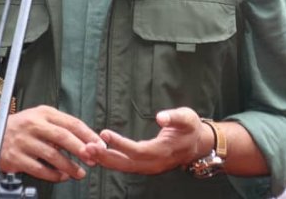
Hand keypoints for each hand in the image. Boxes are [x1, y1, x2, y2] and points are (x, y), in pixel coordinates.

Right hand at [0, 105, 102, 182]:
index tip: (99, 144)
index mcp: (43, 113)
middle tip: (93, 159)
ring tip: (79, 173)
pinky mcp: (16, 158)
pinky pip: (39, 169)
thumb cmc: (21, 127)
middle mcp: (33, 125)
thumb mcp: (40, 118)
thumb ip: (59, 127)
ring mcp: (24, 141)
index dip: (88, 134)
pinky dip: (53, 175)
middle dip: (81, 149)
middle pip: (63, 137)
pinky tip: (61, 176)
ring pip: (52, 155)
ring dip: (69, 166)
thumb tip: (86, 140)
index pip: (71, 122)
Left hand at [83, 107, 203, 174]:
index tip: (104, 134)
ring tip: (87, 150)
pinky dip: (112, 161)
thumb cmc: (191, 128)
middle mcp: (155, 163)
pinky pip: (126, 166)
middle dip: (106, 157)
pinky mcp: (146, 166)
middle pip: (127, 164)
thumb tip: (160, 117)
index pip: (137, 151)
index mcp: (163, 151)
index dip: (120, 144)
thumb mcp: (187, 118)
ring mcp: (150, 167)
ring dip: (106, 160)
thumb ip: (174, 117)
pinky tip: (99, 154)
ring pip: (125, 167)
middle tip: (87, 148)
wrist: (198, 144)